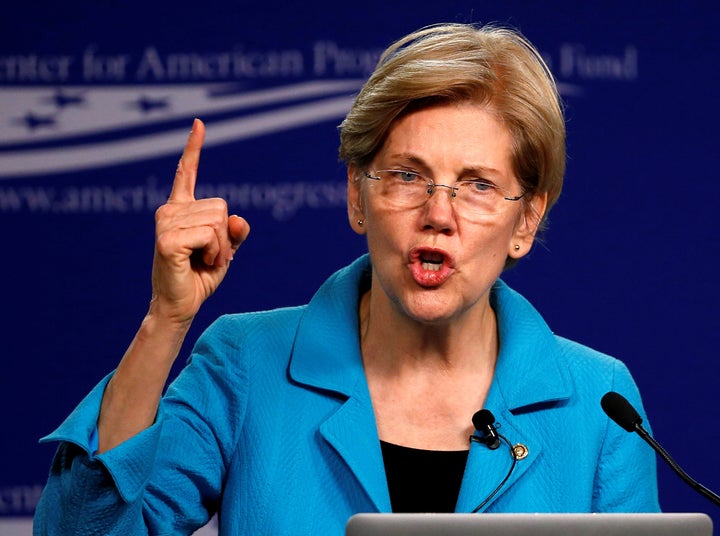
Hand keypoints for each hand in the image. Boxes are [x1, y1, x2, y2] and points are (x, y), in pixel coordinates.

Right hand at [150, 119, 249, 325]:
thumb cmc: (199, 276)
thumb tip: (239, 220)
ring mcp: (165, 223)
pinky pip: (210, 236)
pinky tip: (199, 263)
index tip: (199, 123)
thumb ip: (234, 233)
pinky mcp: (166, 239)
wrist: (180, 305)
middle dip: (225, 236)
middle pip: (221, 207)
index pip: (187, 173)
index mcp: (180, 209)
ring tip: (203, 260)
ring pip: (217, 222)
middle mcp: (169, 210)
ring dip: (221, 247)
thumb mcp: (225, 250)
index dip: (194, 148)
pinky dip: (215, 253)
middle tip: (210, 255)